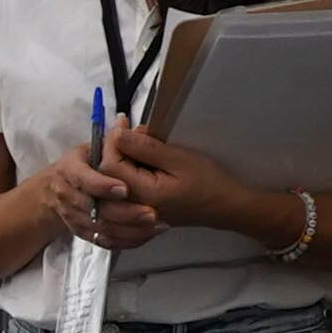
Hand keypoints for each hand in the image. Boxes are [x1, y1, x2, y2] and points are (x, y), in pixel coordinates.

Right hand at [37, 144, 157, 250]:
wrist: (53, 191)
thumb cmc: (81, 165)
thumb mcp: (92, 147)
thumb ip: (113, 141)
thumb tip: (130, 126)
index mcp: (69, 170)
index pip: (84, 179)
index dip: (103, 185)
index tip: (125, 189)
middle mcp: (68, 196)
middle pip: (96, 210)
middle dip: (126, 213)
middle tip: (152, 213)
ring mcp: (74, 217)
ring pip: (103, 229)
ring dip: (131, 230)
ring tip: (157, 225)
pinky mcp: (82, 233)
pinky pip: (105, 241)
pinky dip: (127, 240)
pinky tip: (148, 235)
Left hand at [105, 121, 268, 235]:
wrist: (225, 207)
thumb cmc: (208, 181)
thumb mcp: (179, 158)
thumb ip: (146, 148)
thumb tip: (118, 134)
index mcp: (143, 194)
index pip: (109, 166)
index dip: (112, 141)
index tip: (123, 122)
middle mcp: (134, 207)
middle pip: (106, 176)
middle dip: (113, 149)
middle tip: (129, 130)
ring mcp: (136, 211)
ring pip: (111, 183)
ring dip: (118, 159)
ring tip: (135, 142)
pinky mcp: (141, 209)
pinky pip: (122, 190)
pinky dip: (125, 171)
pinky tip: (138, 159)